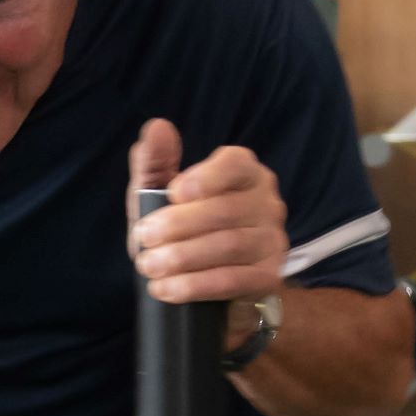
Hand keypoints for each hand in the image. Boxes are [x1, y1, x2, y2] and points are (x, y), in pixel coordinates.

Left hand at [127, 121, 284, 301]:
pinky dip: (195, 286)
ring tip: (148, 266)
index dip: (205, 177)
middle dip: (177, 226)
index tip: (172, 193)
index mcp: (245, 173)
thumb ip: (155, 161)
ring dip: (182, 257)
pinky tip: (165, 289)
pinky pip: (234, 281)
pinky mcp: (268, 277)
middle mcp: (267, 203)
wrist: (200, 275)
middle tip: (143, 238)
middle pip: (226, 210)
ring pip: (229, 246)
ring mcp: (272, 241)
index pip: (235, 164)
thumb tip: (156, 126)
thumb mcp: (159, 192)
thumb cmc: (180, 224)